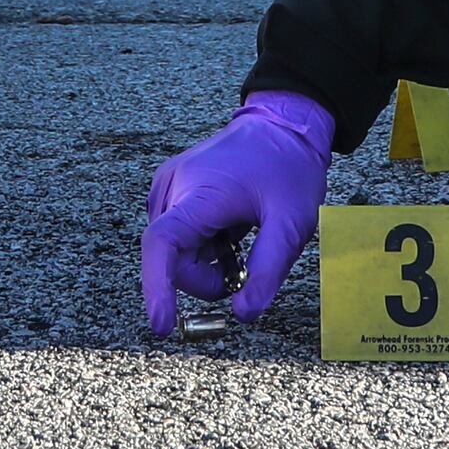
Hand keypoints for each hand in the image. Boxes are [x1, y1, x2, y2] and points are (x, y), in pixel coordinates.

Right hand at [139, 91, 333, 334]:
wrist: (283, 123)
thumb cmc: (288, 168)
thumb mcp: (292, 223)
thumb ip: (268, 269)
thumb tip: (244, 313)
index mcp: (201, 192)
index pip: (162, 245)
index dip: (156, 288)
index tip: (162, 325)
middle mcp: (174, 187)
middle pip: (173, 259)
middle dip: (206, 278)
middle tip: (246, 268)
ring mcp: (170, 185)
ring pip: (175, 251)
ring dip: (206, 261)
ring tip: (240, 236)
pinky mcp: (172, 187)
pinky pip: (178, 235)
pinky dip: (202, 246)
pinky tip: (229, 228)